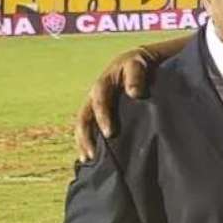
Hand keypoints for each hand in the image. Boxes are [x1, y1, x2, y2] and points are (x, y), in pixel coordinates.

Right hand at [74, 45, 160, 161]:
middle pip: (84, 117)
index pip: (100, 100)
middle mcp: (94, 97)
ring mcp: (93, 106)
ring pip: (83, 125)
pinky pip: (89, 129)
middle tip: (93, 154)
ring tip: (88, 160)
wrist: (133, 63)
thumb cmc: (138, 65)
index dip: (103, 117)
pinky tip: (91, 158)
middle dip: (86, 136)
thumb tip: (135, 93)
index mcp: (103, 84)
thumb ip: (136, 76)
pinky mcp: (98, 114)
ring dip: (83, 142)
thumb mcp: (137, 64)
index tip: (110, 134)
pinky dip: (88, 142)